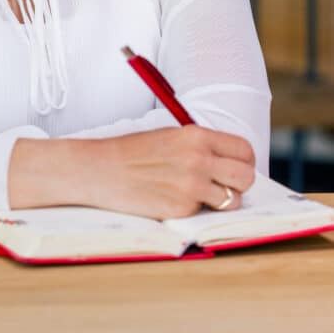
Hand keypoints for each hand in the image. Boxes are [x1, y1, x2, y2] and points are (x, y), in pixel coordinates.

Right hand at [81, 125, 255, 219]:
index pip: (243, 150)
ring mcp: (191, 187)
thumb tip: (227, 160)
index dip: (245, 160)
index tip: (237, 166)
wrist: (102, 169)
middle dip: (240, 183)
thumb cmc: (133, 151)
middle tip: (225, 184)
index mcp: (196, 136)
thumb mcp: (170, 136)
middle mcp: (199, 160)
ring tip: (201, 195)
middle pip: (247, 177)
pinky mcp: (181, 209)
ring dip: (222, 200)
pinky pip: (204, 213)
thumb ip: (200, 146)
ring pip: (232, 200)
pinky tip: (176, 199)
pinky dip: (196, 209)